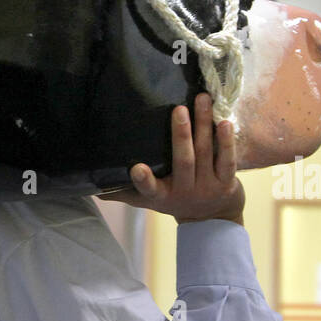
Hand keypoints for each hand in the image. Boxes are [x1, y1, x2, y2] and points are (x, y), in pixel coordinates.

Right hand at [103, 93, 244, 224]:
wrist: (213, 221)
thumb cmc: (174, 200)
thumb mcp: (147, 201)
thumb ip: (123, 192)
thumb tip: (93, 187)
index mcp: (162, 196)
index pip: (150, 190)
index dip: (143, 181)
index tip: (136, 168)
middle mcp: (185, 191)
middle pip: (184, 162)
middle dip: (181, 135)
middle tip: (178, 109)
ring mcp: (208, 187)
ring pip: (206, 154)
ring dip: (204, 126)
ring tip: (202, 100)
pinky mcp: (227, 183)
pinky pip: (227, 161)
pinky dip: (227, 142)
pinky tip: (224, 122)